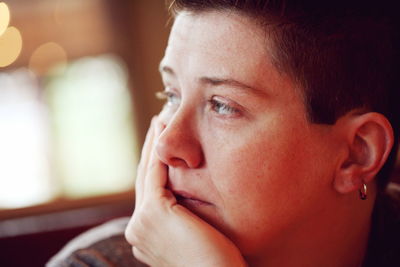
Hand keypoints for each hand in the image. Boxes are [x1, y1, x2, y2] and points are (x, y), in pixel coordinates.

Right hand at [125, 117, 246, 266]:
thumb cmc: (218, 262)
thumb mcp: (196, 235)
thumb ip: (185, 218)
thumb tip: (191, 201)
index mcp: (145, 234)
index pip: (149, 191)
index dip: (154, 164)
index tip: (161, 143)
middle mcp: (137, 229)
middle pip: (144, 178)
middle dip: (150, 149)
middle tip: (157, 123)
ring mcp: (142, 222)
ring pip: (146, 171)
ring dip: (153, 143)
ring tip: (160, 120)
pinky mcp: (153, 212)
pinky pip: (155, 171)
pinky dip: (158, 148)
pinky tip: (163, 128)